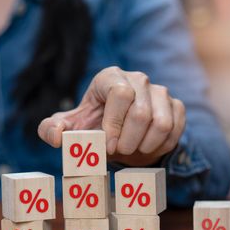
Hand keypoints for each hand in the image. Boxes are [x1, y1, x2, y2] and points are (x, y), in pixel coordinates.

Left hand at [38, 67, 185, 165]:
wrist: (120, 133)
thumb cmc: (93, 127)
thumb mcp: (70, 129)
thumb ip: (53, 130)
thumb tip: (56, 135)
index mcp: (110, 77)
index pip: (120, 94)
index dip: (114, 124)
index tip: (107, 146)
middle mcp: (137, 79)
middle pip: (141, 112)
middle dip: (128, 140)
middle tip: (119, 151)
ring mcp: (160, 91)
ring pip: (161, 123)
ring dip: (145, 145)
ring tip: (132, 149)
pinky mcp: (176, 106)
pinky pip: (175, 130)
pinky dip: (160, 146)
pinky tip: (146, 147)